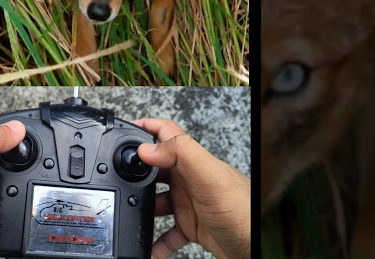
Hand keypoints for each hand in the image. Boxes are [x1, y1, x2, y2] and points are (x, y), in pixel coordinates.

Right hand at [133, 118, 250, 258]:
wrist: (255, 247)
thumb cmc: (243, 210)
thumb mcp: (209, 176)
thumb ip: (181, 154)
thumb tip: (147, 147)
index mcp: (194, 162)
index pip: (166, 133)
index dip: (146, 127)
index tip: (123, 129)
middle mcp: (190, 180)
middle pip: (156, 169)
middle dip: (137, 175)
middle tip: (120, 182)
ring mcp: (190, 203)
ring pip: (157, 202)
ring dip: (143, 210)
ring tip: (131, 216)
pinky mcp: (191, 227)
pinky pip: (166, 234)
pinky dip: (155, 242)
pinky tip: (149, 248)